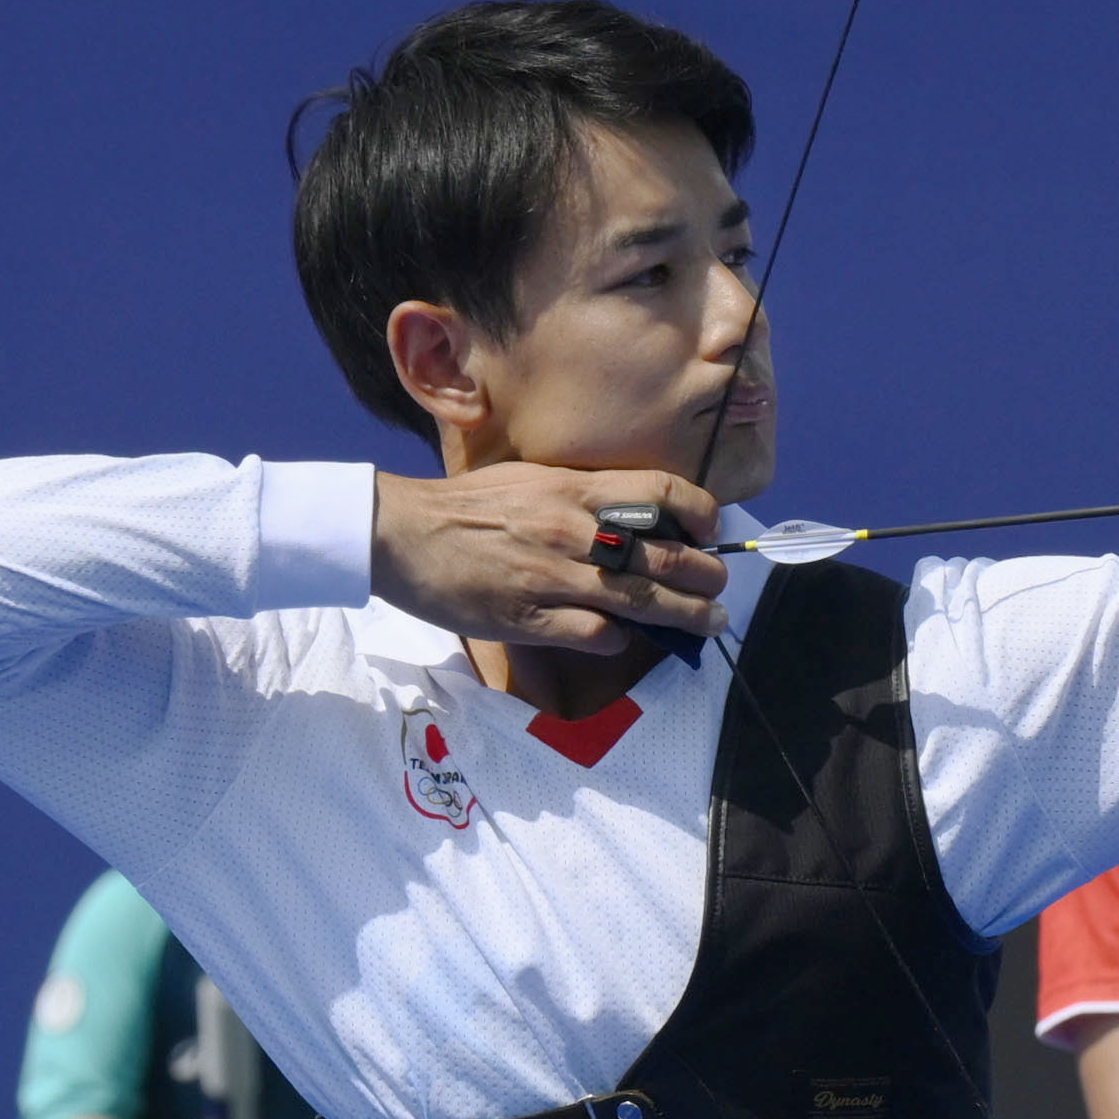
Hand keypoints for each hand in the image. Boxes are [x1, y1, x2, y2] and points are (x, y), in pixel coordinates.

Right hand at [370, 464, 728, 655]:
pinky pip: (594, 633)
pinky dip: (618, 638)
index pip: (659, 492)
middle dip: (706, 576)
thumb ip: (585, 498)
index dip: (699, 512)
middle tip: (720, 588)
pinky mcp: (527, 617)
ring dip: (684, 615)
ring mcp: (550, 576)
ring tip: (708, 622)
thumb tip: (639, 519)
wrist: (398, 532)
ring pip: (640, 600)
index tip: (712, 530)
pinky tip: (623, 637)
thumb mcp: (532, 481)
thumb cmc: (468, 506)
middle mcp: (569, 530)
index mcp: (571, 489)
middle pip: (663, 555)